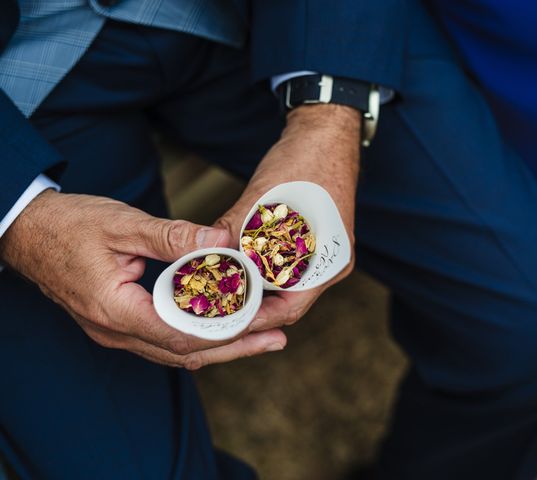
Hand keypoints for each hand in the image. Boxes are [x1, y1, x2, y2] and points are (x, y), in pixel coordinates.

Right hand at [0, 190, 286, 368]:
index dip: (225, 330)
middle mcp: (116, 330)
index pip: (180, 333)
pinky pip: (165, 341)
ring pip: (176, 352)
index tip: (262, 321)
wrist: (28, 232)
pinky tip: (222, 331)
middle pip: (185, 352)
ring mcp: (116, 331)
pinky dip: (198, 338)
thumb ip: (172, 236)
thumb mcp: (122, 224)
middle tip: (276, 339)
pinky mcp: (119, 323)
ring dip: (220, 347)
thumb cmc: (70, 225)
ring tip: (261, 339)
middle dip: (235, 347)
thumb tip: (221, 240)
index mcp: (115, 309)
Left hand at [215, 104, 360, 331]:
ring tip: (221, 289)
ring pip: (285, 285)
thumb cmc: (302, 162)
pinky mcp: (315, 241)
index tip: (223, 320)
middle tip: (215, 309)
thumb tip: (203, 259)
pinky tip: (238, 264)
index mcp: (328, 262)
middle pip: (287, 302)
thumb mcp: (263, 199)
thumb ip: (234, 232)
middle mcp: (330, 264)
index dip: (254, 318)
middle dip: (251, 306)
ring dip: (256, 287)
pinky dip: (263, 268)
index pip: (289, 309)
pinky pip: (288, 266)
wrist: (327, 131)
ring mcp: (325, 253)